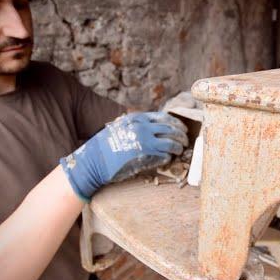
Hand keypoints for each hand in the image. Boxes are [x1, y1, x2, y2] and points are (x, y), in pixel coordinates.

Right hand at [60, 111, 187, 201]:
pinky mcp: (146, 158)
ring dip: (178, 147)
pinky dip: (168, 158)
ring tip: (180, 150)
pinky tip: (168, 159)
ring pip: (172, 143)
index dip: (176, 123)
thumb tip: (152, 128)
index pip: (164, 118)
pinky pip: (164, 157)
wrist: (93, 162)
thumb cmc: (104, 147)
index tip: (181, 128)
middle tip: (185, 140)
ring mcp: (145, 143)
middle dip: (181, 135)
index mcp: (137, 119)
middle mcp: (143, 128)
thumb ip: (136, 125)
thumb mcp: (120, 128)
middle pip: (171, 129)